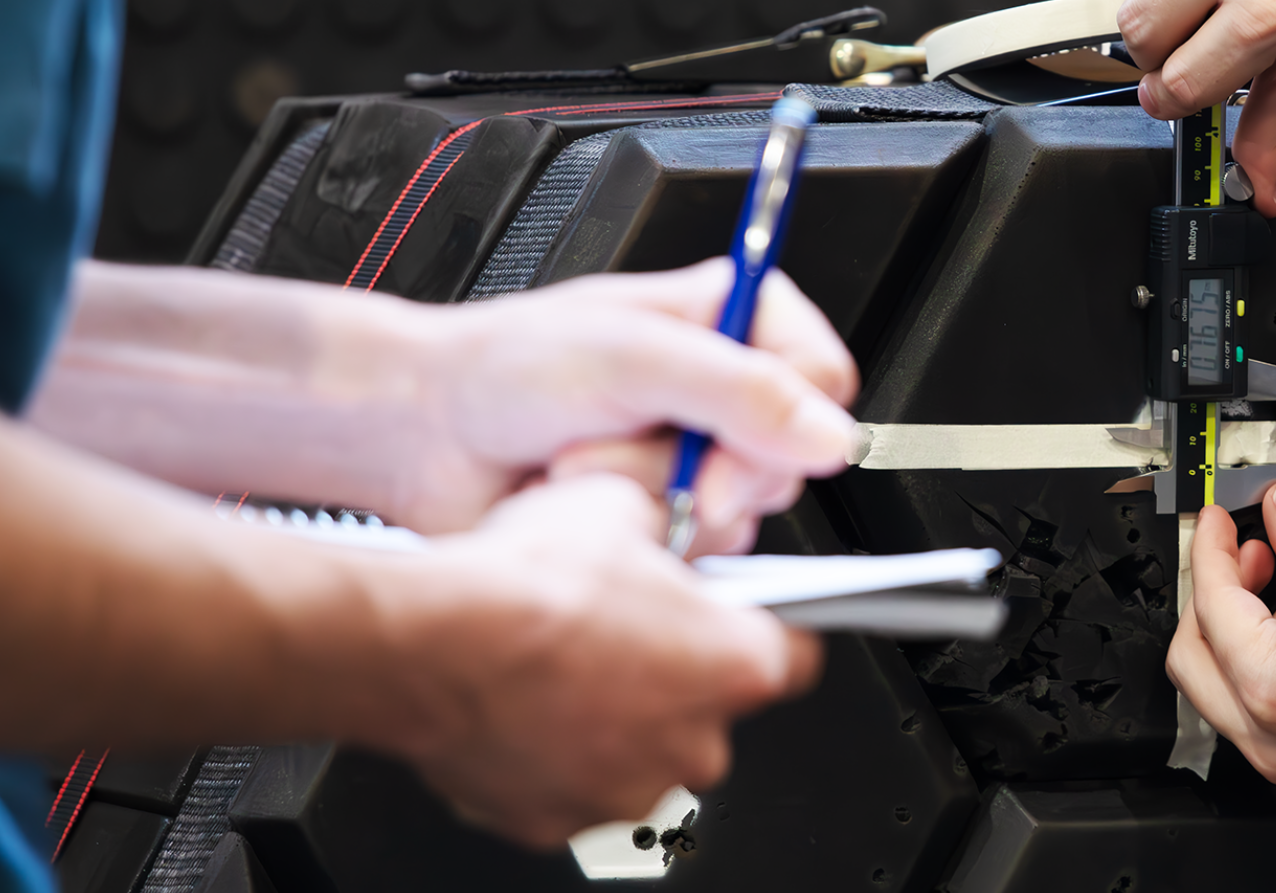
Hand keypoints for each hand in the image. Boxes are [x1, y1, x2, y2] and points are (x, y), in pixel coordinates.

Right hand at [393, 472, 819, 846]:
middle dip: (681, 669)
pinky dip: (559, 747)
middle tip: (636, 624)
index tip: (751, 612)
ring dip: (619, 711)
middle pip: (712, 705)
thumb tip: (667, 519)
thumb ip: (668, 523)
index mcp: (734, 664)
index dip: (772, 623)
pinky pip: (574, 779)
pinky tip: (527, 695)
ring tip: (569, 656)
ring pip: (642, 747)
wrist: (429, 638)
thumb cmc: (528, 580)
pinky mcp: (554, 821)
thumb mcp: (623, 502)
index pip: (798, 651)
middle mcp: (691, 743)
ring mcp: (623, 788)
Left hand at [410, 261, 857, 539]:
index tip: (730, 442)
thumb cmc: (505, 368)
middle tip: (642, 451)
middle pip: (785, 457)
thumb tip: (828, 435)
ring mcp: (693, 455)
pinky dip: (633, 534)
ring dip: (651, 499)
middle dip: (701, 468)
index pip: (821, 375)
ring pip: (736, 512)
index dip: (790, 421)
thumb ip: (737, 391)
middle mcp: (722, 388)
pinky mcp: (665, 513)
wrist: (424, 435)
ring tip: (583, 463)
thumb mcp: (630, 358)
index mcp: (730, 318)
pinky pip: (693, 550)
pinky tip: (584, 499)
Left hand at [1166, 482, 1275, 809]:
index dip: (1211, 548)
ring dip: (1248, 629)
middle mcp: (1274, 743)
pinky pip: (1268, 717)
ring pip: (1230, 690)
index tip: (1220, 520)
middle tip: (1249, 552)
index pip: (1212, 606)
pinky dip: (1274, 668)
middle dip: (1217, 595)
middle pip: (1197, 657)